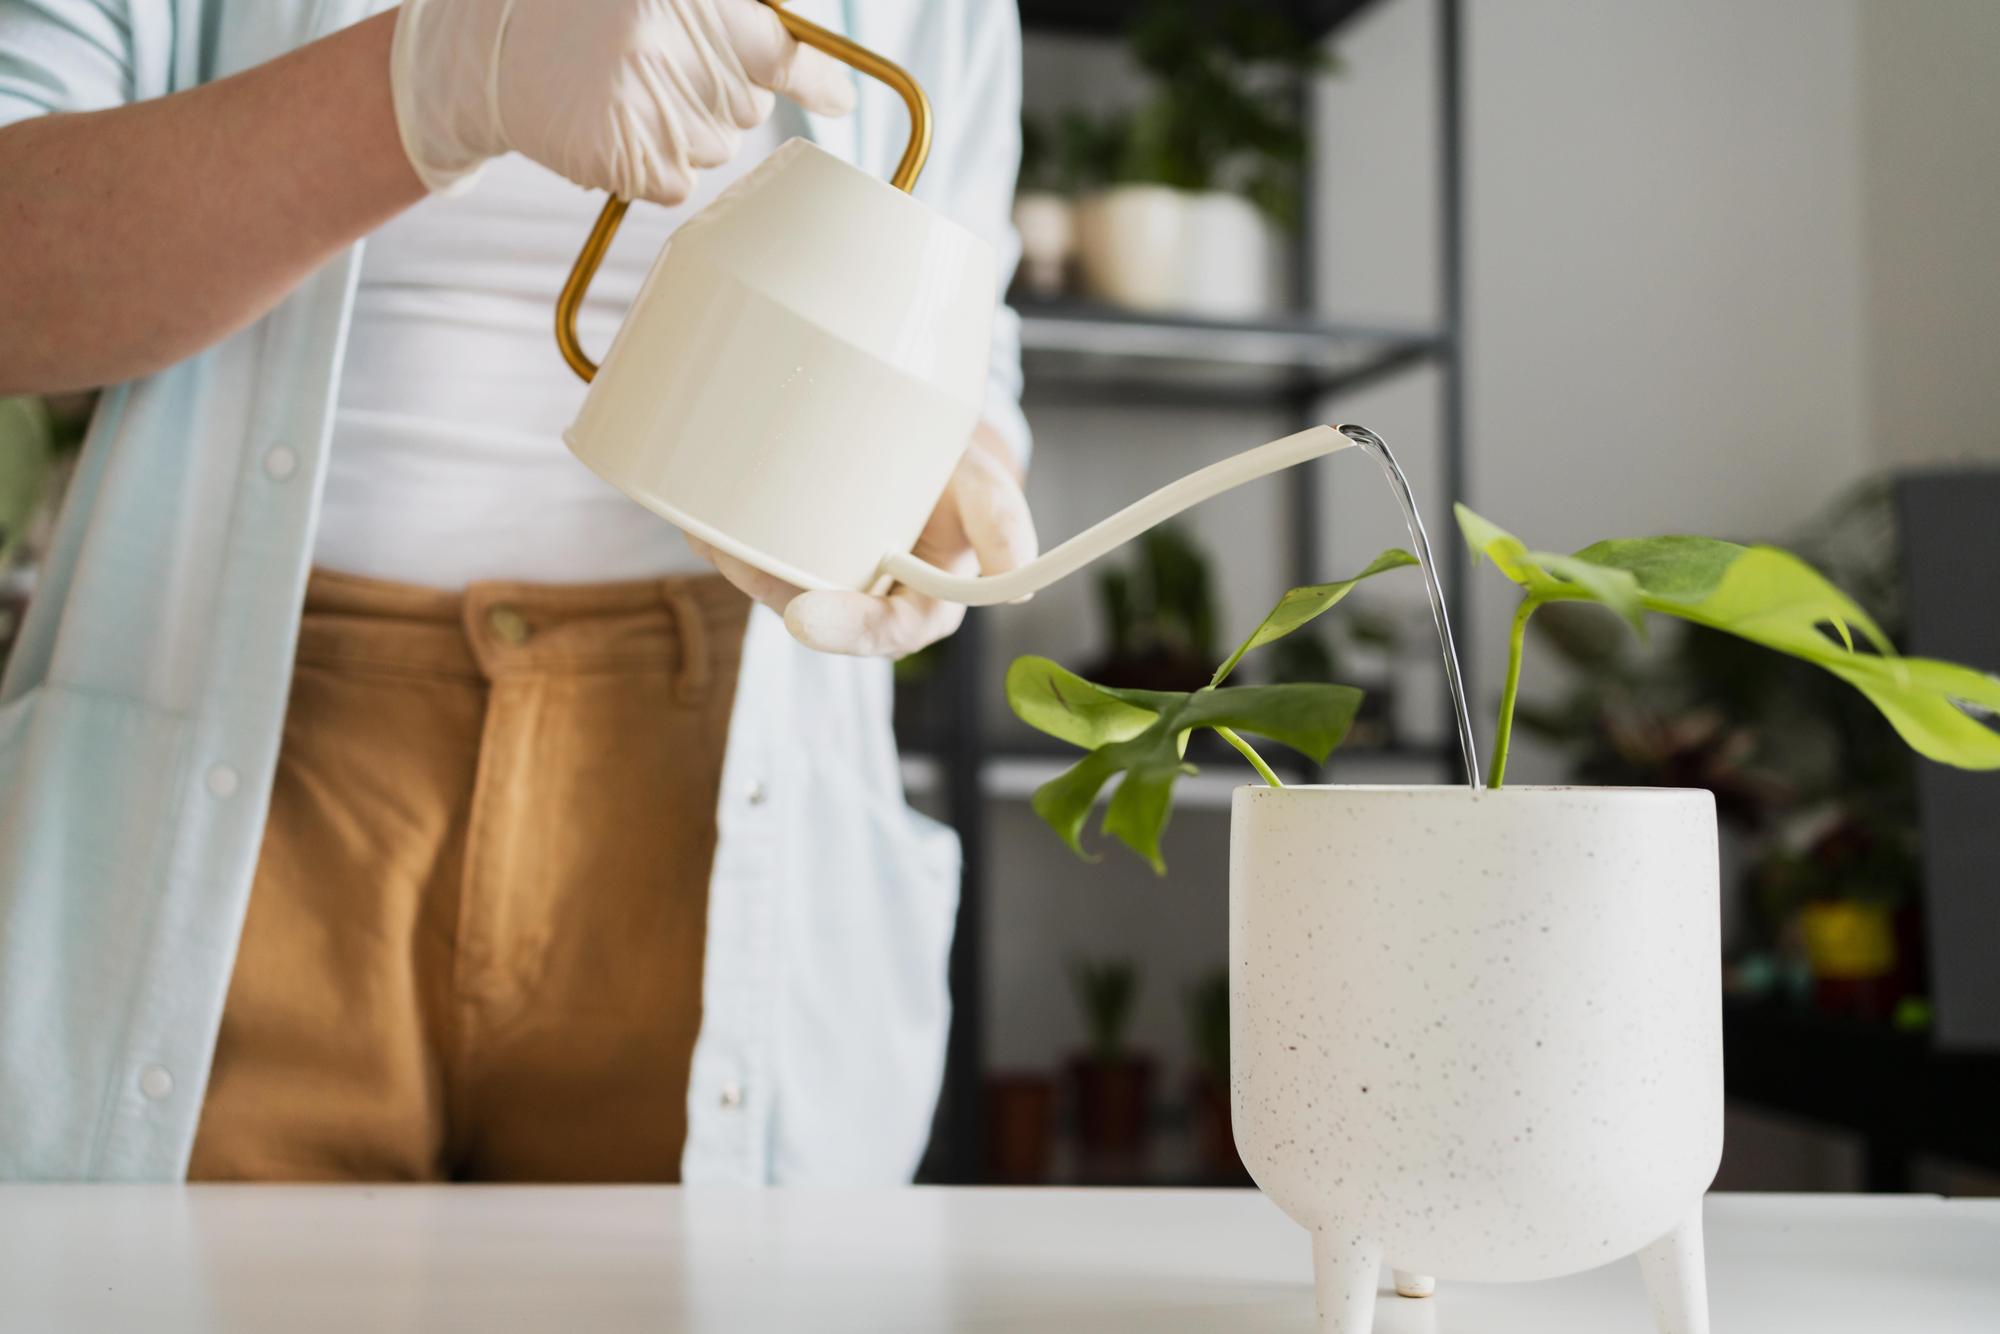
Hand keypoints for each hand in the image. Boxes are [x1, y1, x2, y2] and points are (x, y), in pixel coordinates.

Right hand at [389, 0, 854, 200]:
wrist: (491, 46)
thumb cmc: (585, 13)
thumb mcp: (666, 2)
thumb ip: (744, 25)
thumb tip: (831, 82)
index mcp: (692, 2)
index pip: (783, 51)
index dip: (818, 79)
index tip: (840, 99)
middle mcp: (673, 48)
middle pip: (746, 108)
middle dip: (717, 95)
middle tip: (654, 65)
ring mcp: (649, 107)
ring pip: (714, 147)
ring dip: (682, 128)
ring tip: (622, 90)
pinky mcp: (626, 157)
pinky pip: (678, 182)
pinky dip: (654, 164)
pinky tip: (614, 126)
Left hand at [688, 425, 1038, 657]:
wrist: (929, 446)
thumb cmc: (959, 477)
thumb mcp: (987, 490)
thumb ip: (1002, 526)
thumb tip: (1023, 586)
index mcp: (921, 608)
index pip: (884, 633)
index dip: (844, 630)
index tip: (799, 616)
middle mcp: (869, 605)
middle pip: (812, 611)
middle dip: (765, 586)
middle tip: (726, 551)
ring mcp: (826, 581)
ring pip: (774, 585)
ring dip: (734, 563)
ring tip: (705, 525)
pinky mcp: (795, 556)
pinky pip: (756, 558)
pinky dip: (726, 539)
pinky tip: (700, 517)